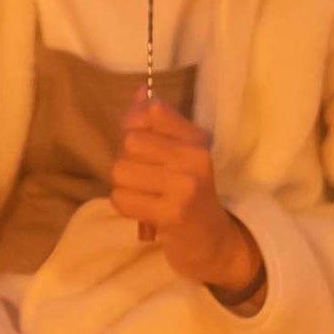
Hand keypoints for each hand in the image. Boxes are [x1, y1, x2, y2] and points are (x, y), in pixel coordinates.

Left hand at [111, 100, 261, 297]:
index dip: (133, 124)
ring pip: (120, 171)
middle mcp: (194, 158)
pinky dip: (126, 206)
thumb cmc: (189, 194)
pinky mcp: (171, 214)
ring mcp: (184, 186)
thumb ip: (156, 124)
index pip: (151, 111)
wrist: (213, 241)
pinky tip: (145, 211)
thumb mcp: (181, 154)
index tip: (142, 145)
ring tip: (146, 196)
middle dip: (127, 161)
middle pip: (129, 142)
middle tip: (145, 178)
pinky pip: (122, 199)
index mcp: (196, 139)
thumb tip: (139, 92)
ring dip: (124, 187)